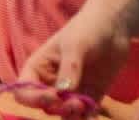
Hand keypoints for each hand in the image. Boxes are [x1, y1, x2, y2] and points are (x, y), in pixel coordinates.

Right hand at [13, 8, 132, 116]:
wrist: (114, 28)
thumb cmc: (87, 29)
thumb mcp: (75, 45)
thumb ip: (69, 69)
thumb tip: (61, 94)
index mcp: (38, 68)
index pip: (23, 90)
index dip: (33, 98)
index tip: (53, 96)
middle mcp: (50, 83)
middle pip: (44, 106)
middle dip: (58, 108)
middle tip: (76, 103)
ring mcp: (70, 92)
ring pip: (63, 114)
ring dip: (71, 116)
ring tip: (86, 107)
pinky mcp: (89, 97)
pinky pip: (83, 116)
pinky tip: (93, 114)